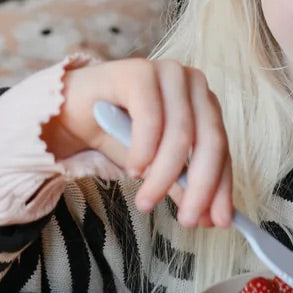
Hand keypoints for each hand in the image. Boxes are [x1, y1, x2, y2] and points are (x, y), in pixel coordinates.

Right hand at [40, 58, 232, 229]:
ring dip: (164, 174)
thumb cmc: (115, 133)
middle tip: (186, 220)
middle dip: (200, 186)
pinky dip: (144, 149)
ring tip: (146, 200)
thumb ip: (182, 183)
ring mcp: (167, 73)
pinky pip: (150, 117)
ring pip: (180, 133)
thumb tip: (209, 216)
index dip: (221, 187)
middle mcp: (192, 83)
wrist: (70, 112)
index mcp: (203, 103)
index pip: (221, 148)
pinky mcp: (138, 71)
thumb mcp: (155, 165)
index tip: (216, 222)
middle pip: (209, 140)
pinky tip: (134, 170)